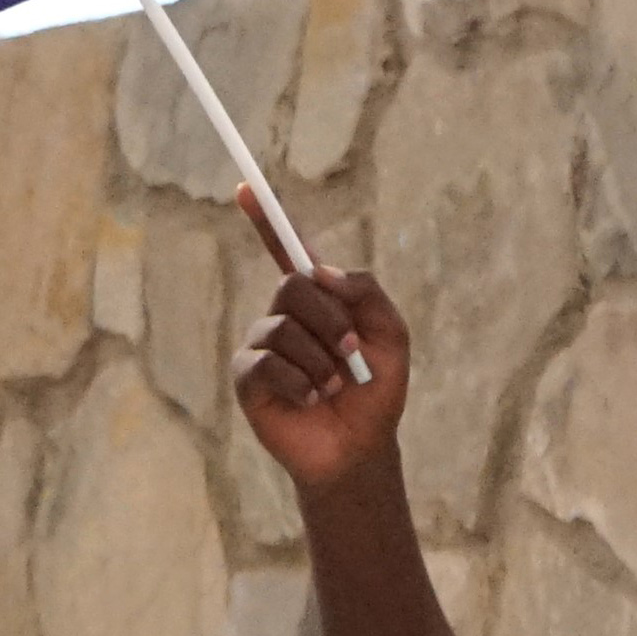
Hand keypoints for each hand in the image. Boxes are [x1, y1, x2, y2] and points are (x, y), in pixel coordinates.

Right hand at [230, 231, 412, 494]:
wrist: (359, 447)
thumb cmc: (376, 392)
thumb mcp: (391, 334)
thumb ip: (366, 292)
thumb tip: (319, 271)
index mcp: (319, 300)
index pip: (289, 251)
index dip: (266, 220)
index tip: (246, 188)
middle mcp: (284, 316)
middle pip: (293, 285)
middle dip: (330, 319)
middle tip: (350, 352)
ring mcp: (263, 347)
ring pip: (283, 328)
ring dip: (321, 361)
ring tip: (335, 387)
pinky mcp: (249, 379)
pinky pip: (267, 363)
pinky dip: (300, 383)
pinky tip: (311, 401)